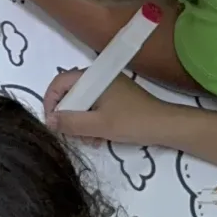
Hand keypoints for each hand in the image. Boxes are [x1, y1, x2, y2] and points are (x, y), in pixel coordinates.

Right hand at [44, 69, 170, 145]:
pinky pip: (94, 107)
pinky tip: (97, 138)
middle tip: (69, 135)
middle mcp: (99, 78)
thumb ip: (72, 123)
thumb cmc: (133, 122)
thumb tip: (48, 121)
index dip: (50, 102)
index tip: (52, 123)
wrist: (167, 126)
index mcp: (93, 77)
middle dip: (67, 115)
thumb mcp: (99, 125)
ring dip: (79, 121)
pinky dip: (91, 121)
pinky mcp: (116, 98)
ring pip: (82, 102)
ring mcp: (108, 88)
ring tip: (87, 140)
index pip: (59, 82)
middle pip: (70, 93)